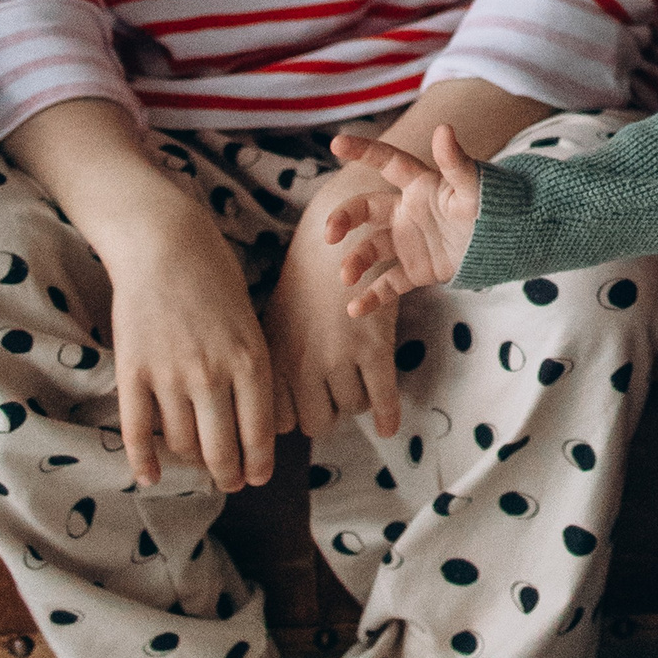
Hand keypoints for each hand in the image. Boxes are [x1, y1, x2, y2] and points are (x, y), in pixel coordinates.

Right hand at [106, 199, 277, 490]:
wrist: (167, 245)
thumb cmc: (217, 281)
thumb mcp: (251, 323)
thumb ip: (252, 370)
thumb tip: (255, 421)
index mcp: (251, 360)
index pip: (259, 432)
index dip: (258, 462)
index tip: (258, 477)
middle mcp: (212, 373)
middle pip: (221, 448)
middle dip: (229, 473)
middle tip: (231, 482)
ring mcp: (169, 375)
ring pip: (182, 443)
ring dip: (192, 464)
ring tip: (199, 468)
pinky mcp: (132, 371)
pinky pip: (137, 430)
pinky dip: (144, 461)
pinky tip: (150, 477)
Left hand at [264, 172, 402, 439]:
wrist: (342, 230)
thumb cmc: (307, 273)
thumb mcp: (273, 317)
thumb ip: (272, 362)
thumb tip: (269, 409)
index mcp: (269, 354)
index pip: (275, 418)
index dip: (290, 416)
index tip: (300, 409)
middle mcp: (297, 361)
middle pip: (313, 422)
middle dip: (325, 413)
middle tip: (332, 397)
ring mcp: (336, 357)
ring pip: (348, 410)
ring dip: (355, 402)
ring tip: (357, 384)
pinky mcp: (374, 348)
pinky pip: (381, 398)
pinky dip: (386, 417)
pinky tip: (388, 428)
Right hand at [324, 126, 481, 315]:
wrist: (512, 243)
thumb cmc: (494, 206)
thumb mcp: (475, 186)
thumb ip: (456, 162)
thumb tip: (443, 128)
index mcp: (421, 185)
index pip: (387, 162)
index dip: (364, 151)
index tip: (336, 143)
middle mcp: (408, 211)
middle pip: (366, 209)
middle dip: (343, 218)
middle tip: (330, 234)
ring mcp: (410, 241)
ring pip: (371, 248)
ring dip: (355, 261)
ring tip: (347, 277)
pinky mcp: (417, 270)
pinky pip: (389, 283)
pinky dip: (372, 297)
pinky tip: (354, 309)